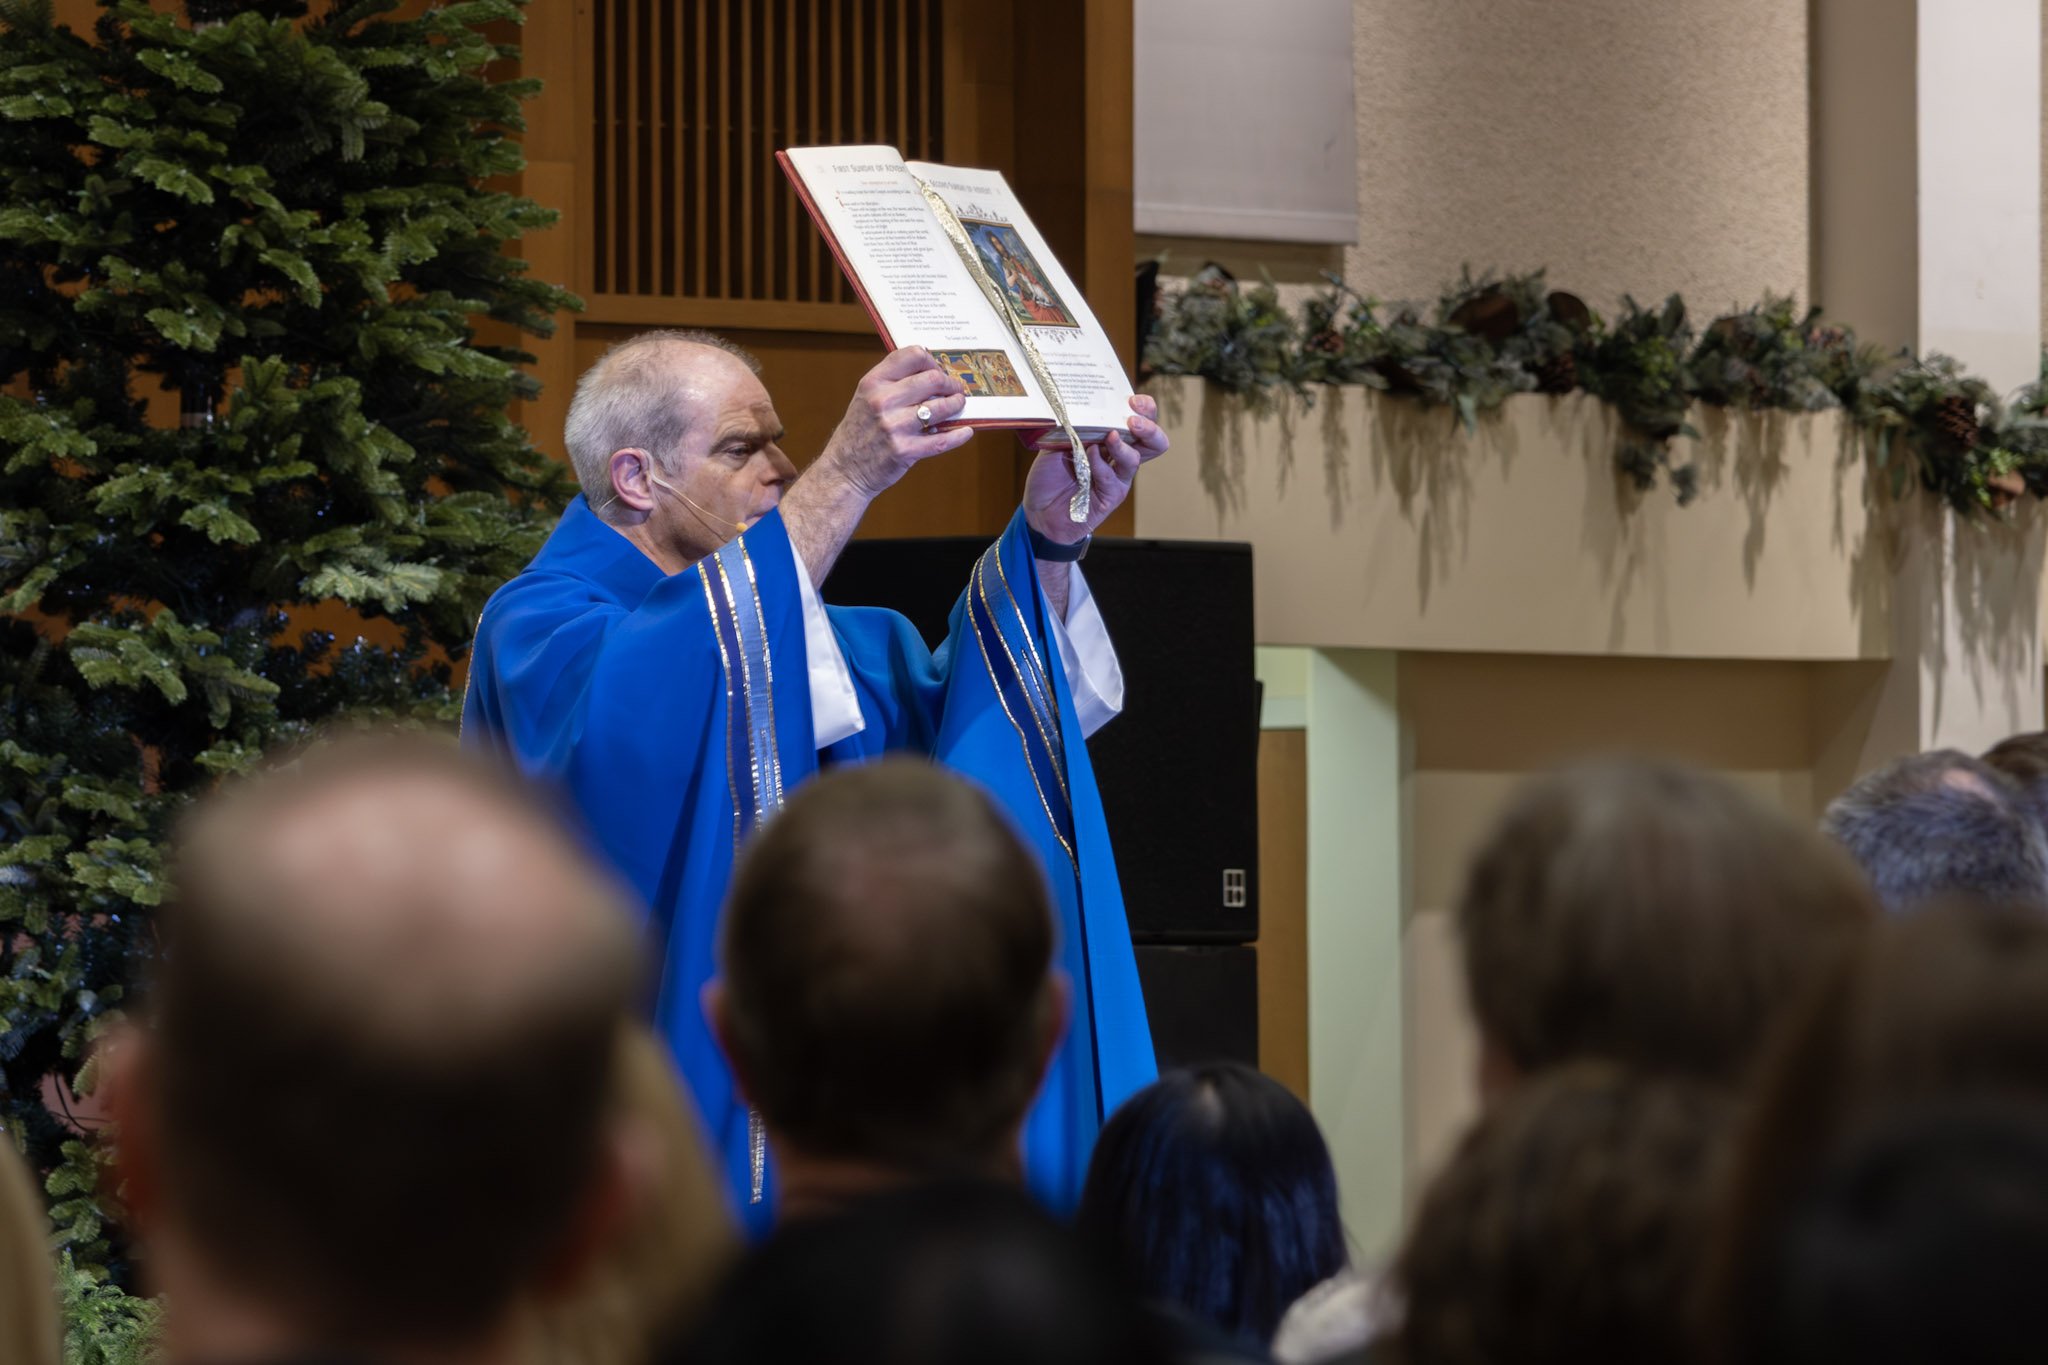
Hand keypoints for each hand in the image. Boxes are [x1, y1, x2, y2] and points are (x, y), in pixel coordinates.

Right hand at [815, 346, 973, 500]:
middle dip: (950, 384)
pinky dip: (958, 435)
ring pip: (941, 407)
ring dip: (956, 405)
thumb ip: (893, 381)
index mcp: (873, 382)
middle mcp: (883, 401)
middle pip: (933, 379)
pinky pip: (942, 440)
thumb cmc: (860, 430)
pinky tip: (965, 431)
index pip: (913, 355)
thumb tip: (932, 371)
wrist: (844, 469)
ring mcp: (894, 426)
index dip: (932, 361)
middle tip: (955, 389)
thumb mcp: (866, 396)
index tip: (938, 370)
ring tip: (959, 405)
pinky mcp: (905, 451)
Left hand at [1022, 394, 1169, 544]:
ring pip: (1135, 459)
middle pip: (1153, 441)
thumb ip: (1074, 428)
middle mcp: (1119, 457)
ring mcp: (1117, 478)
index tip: (1132, 401)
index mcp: (1111, 439)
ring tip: (1110, 436)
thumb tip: (1085, 412)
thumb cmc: (1050, 475)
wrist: (1038, 509)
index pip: (1140, 420)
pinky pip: (1111, 478)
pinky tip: (1089, 457)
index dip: (1144, 409)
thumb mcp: (1058, 442)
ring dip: (1122, 446)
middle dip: (1149, 427)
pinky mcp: (1110, 497)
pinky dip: (1100, 465)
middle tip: (1134, 419)